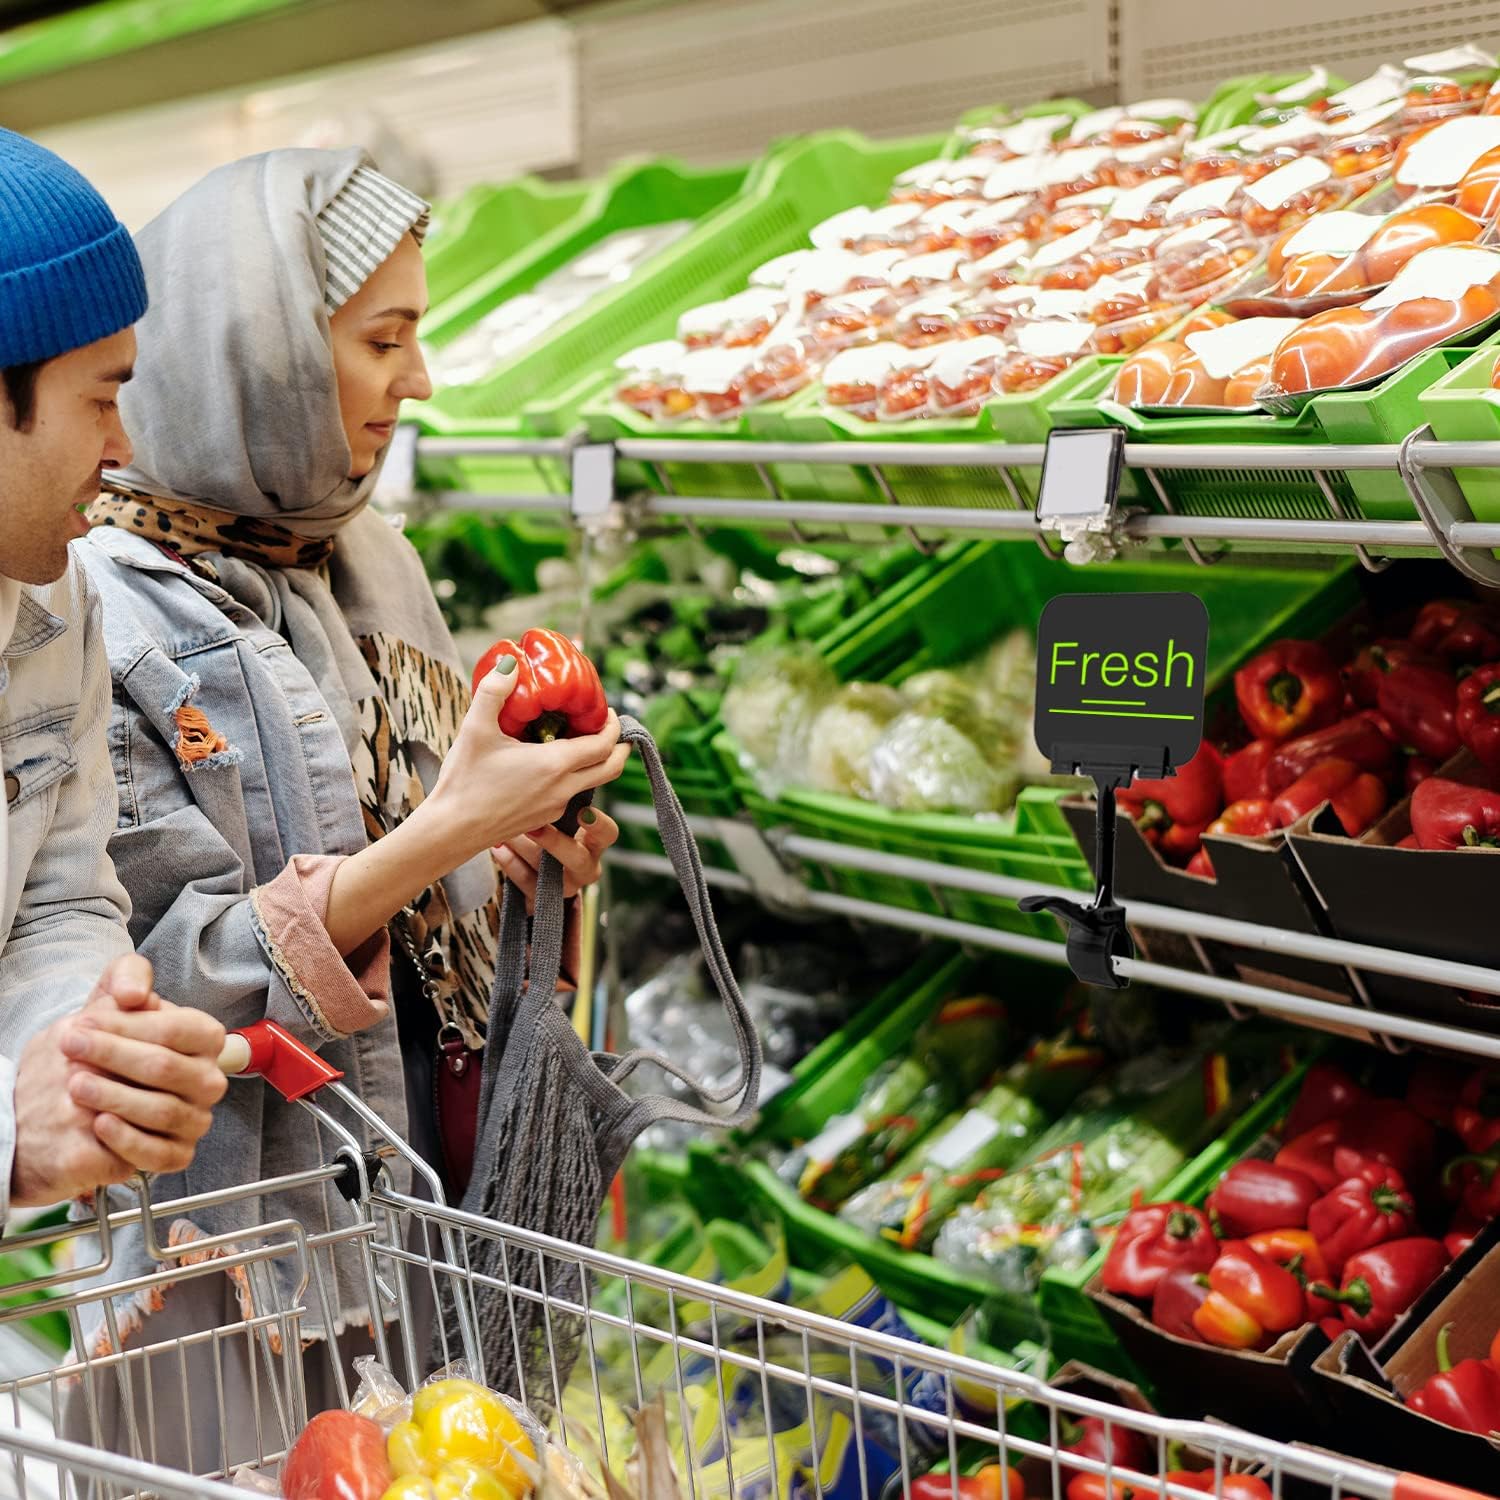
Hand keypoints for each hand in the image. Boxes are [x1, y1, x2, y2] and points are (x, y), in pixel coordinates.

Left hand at [9, 956, 227, 1206]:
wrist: (92, 1088)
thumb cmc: (111, 1040)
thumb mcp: (115, 998)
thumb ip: (126, 977)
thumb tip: (134, 995)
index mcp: (205, 1037)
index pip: (175, 1030)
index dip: (126, 1027)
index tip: (85, 1022)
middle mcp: (209, 1079)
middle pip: (165, 1068)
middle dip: (113, 1056)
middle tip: (71, 1048)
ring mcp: (197, 1118)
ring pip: (162, 1111)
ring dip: (114, 1097)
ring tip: (76, 1085)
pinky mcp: (179, 1154)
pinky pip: (160, 1154)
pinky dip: (128, 1140)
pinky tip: (99, 1123)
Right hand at [425, 658, 630, 862]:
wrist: (451, 830)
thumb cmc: (464, 780)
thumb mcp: (475, 729)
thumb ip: (494, 692)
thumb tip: (510, 662)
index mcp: (554, 765)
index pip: (604, 744)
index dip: (613, 726)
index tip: (609, 711)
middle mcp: (563, 789)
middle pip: (611, 768)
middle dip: (620, 747)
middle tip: (613, 728)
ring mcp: (556, 807)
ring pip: (594, 783)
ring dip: (598, 762)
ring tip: (582, 740)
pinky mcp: (545, 819)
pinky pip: (573, 795)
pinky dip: (577, 777)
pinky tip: (554, 764)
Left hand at [495, 808, 619, 913]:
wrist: (540, 871)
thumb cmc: (555, 831)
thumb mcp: (564, 818)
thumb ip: (562, 800)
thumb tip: (548, 769)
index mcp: (596, 844)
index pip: (607, 833)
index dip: (598, 824)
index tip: (583, 810)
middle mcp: (585, 867)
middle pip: (576, 858)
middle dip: (553, 841)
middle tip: (534, 826)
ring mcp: (565, 887)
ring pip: (546, 869)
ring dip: (522, 846)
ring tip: (503, 829)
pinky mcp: (543, 900)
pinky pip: (526, 882)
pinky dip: (510, 863)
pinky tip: (498, 847)